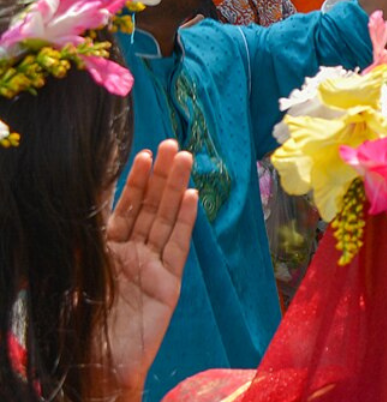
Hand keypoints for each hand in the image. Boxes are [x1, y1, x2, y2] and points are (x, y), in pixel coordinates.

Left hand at [100, 141, 196, 399]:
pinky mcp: (168, 282)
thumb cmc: (80, 325)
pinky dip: (184, 221)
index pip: (118, 207)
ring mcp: (150, 266)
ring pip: (164, 220)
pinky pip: (177, 246)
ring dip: (175, 189)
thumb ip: (80, 241)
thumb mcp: (71, 276)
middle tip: (169, 144)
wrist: (100, 366)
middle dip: (158, 176)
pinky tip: (191, 197)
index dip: (130, 181)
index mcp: (101, 251)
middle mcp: (128, 254)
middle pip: (147, 207)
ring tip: (184, 159)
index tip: (140, 154)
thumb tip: (78, 199)